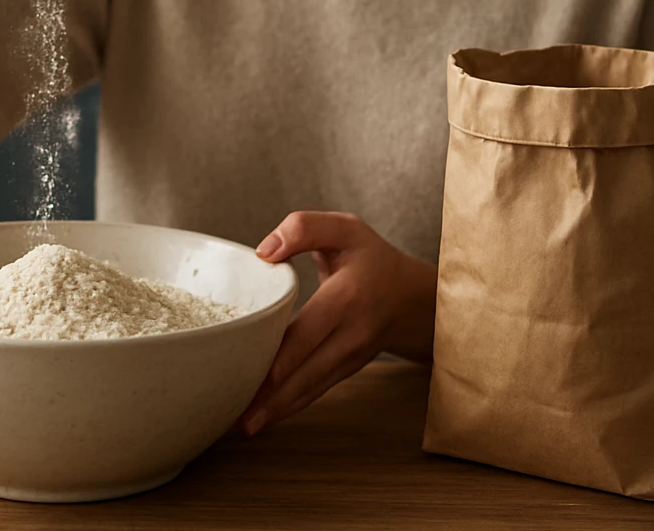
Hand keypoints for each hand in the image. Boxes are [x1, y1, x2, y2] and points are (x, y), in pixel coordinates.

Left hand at [239, 211, 436, 436]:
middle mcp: (352, 333)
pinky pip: (317, 390)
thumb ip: (304, 228)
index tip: (260, 376)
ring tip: (245, 426)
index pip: (311, 330)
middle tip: (240, 418)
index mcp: (347, 296)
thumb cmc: (370, 258)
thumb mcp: (344, 229)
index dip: (285, 355)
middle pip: (309, 370)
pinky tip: (265, 418)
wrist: (413, 295)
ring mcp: (352, 356)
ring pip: (312, 387)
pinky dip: (291, 406)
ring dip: (279, 409)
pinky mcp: (347, 368)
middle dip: (275, 396)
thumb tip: (264, 252)